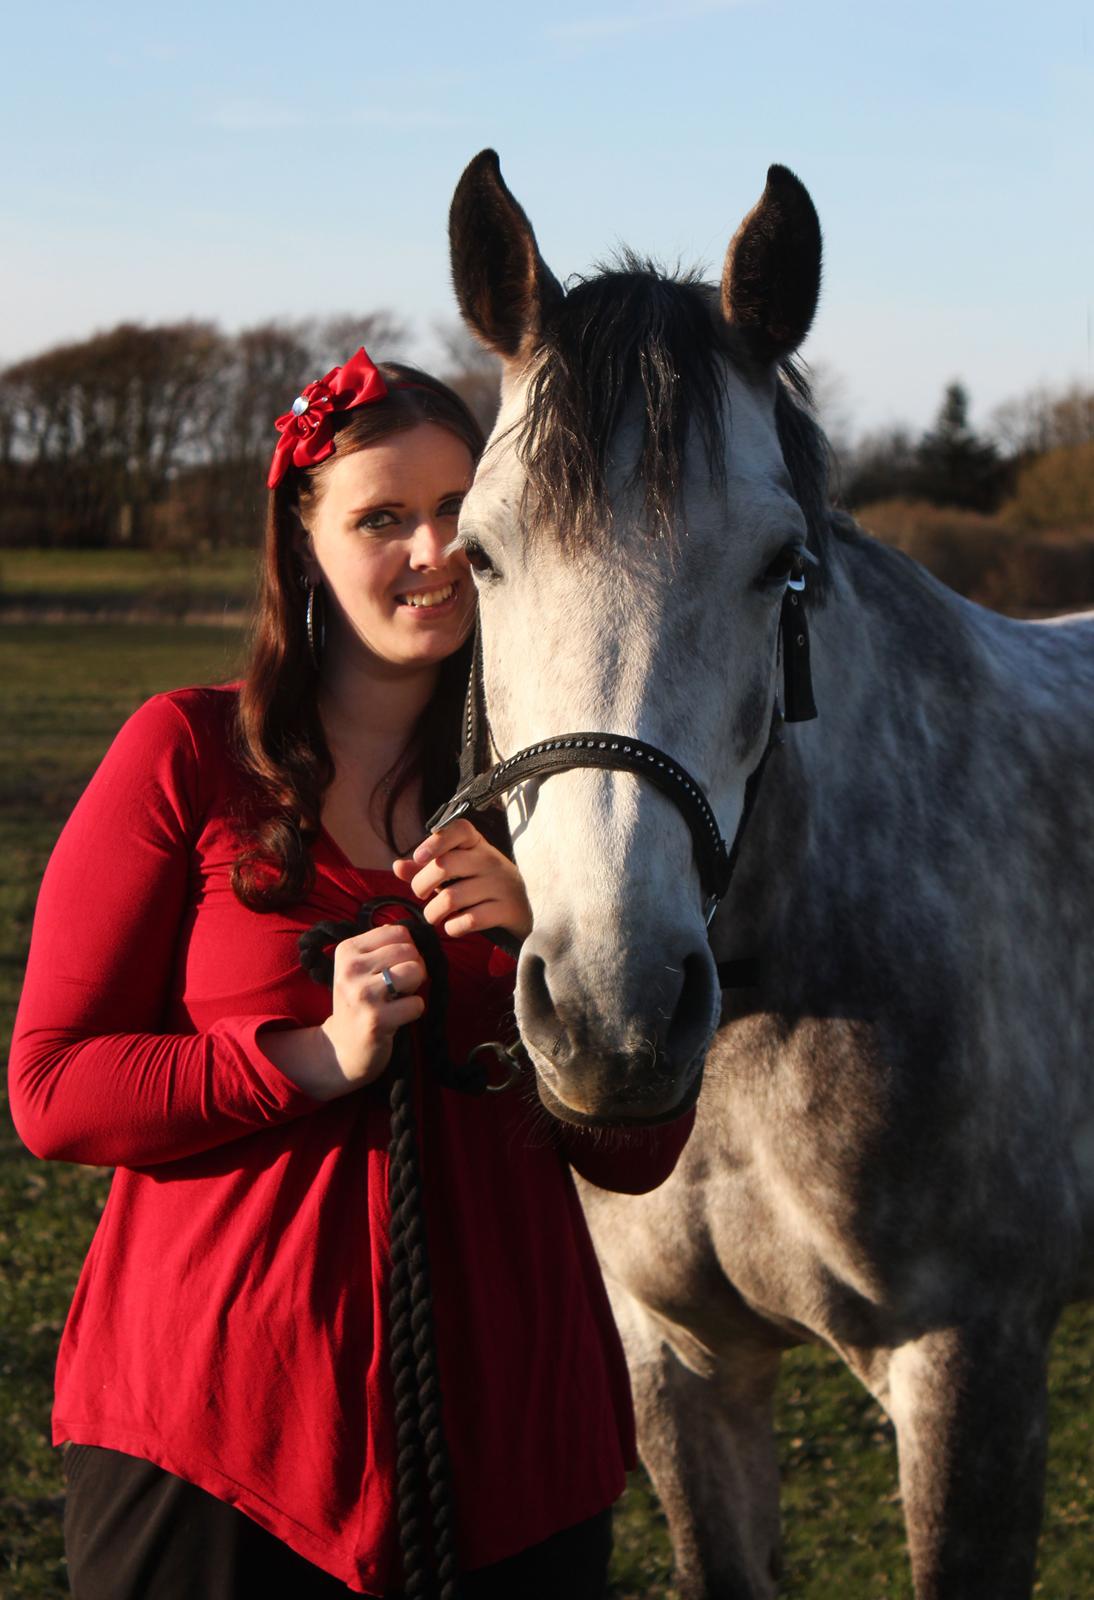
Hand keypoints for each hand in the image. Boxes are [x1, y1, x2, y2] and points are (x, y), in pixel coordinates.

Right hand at [263, 924, 425, 1100]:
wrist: (344, 1046)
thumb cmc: (361, 1001)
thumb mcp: (361, 967)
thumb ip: (383, 945)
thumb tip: (413, 929)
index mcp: (347, 950)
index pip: (398, 931)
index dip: (407, 949)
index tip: (394, 967)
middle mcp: (350, 969)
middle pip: (410, 951)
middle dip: (414, 968)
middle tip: (399, 987)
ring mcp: (362, 995)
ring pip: (415, 971)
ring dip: (415, 988)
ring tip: (399, 998)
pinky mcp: (376, 1020)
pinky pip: (417, 1004)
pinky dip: (414, 1011)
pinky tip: (397, 1017)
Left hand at [392, 819, 532, 940]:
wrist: (527, 909)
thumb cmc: (483, 887)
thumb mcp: (457, 873)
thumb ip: (426, 869)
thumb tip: (397, 866)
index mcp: (477, 845)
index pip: (459, 830)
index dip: (435, 841)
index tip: (418, 857)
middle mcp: (490, 860)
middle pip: (445, 865)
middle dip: (421, 885)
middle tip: (420, 896)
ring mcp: (500, 885)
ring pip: (452, 898)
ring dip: (433, 913)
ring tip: (433, 916)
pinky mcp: (507, 910)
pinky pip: (469, 920)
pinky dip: (453, 928)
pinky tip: (453, 926)